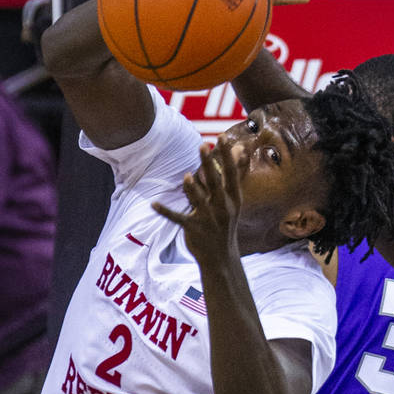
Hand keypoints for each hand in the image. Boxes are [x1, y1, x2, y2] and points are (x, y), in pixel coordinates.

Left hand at [152, 143, 240, 266]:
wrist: (221, 256)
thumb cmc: (226, 222)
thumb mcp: (234, 201)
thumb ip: (234, 175)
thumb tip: (240, 150)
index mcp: (233, 199)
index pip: (230, 173)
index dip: (226, 155)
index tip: (220, 137)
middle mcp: (222, 207)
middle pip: (214, 182)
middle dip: (209, 163)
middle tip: (203, 145)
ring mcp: (208, 218)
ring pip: (199, 200)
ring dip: (192, 189)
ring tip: (187, 177)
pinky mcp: (193, 228)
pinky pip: (177, 217)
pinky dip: (165, 211)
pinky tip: (154, 204)